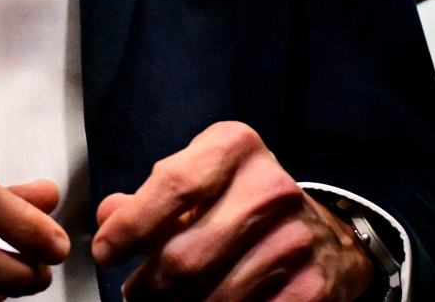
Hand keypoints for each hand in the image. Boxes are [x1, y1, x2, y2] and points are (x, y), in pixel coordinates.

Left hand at [92, 122, 373, 301]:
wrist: (328, 237)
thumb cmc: (248, 203)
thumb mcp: (203, 180)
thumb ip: (151, 197)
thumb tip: (108, 216)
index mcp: (236, 148)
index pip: (173, 186)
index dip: (130, 226)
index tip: (105, 252)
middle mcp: (270, 188)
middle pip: (184, 255)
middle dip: (146, 286)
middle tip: (135, 294)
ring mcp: (294, 240)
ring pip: (210, 297)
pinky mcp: (310, 287)